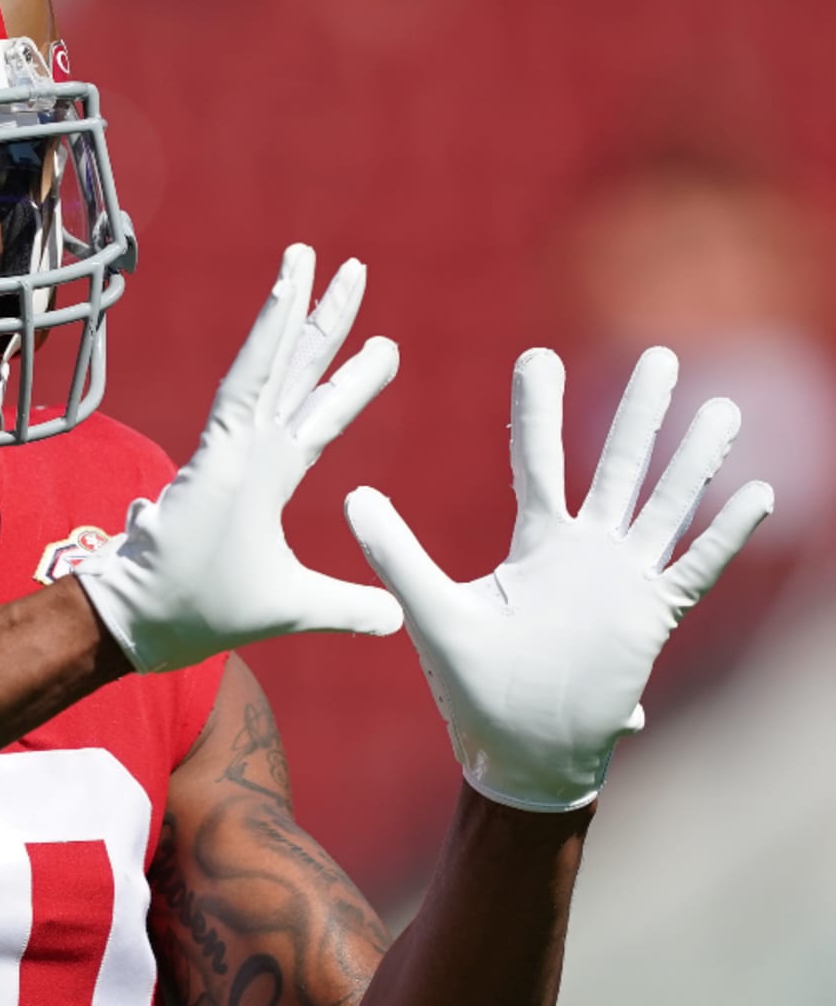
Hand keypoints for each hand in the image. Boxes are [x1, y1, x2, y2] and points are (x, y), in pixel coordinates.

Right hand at [76, 243, 401, 672]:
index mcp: (272, 475)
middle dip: (329, 322)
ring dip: (294, 307)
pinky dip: (267, 334)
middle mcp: (254, 447)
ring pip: (272, 361)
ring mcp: (232, 443)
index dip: (352, 380)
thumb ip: (347, 606)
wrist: (149, 628)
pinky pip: (247, 378)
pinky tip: (287, 291)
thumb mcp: (299, 607)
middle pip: (301, 370)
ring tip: (310, 255)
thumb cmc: (206, 613)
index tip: (385, 346)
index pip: (321, 414)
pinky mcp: (217, 448)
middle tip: (355, 270)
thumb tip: (395, 616)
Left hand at [346, 346, 773, 811]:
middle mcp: (584, 550)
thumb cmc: (474, 686)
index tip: (538, 355)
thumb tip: (352, 495)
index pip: (537, 459)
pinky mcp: (650, 618)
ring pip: (665, 505)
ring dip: (692, 460)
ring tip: (721, 408)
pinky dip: (723, 536)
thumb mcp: (433, 611)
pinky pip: (695, 569)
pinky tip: (755, 494)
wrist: (521, 752)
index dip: (538, 409)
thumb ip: (398, 554)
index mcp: (534, 542)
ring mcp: (622, 580)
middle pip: (617, 466)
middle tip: (659, 357)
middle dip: (639, 414)